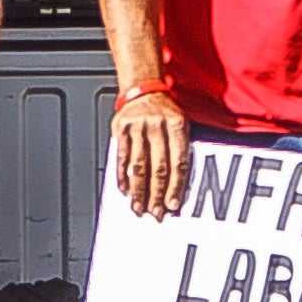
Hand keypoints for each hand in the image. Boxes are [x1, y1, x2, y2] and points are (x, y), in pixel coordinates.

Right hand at [109, 91, 189, 218]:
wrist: (142, 90)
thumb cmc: (165, 112)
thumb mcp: (181, 124)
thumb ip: (181, 150)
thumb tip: (177, 186)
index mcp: (177, 125)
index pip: (178, 162)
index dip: (175, 186)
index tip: (172, 204)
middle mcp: (158, 126)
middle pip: (158, 167)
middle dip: (157, 193)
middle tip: (155, 211)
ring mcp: (138, 126)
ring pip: (139, 165)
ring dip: (138, 189)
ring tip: (138, 205)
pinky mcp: (121, 128)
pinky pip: (122, 156)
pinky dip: (122, 175)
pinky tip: (124, 189)